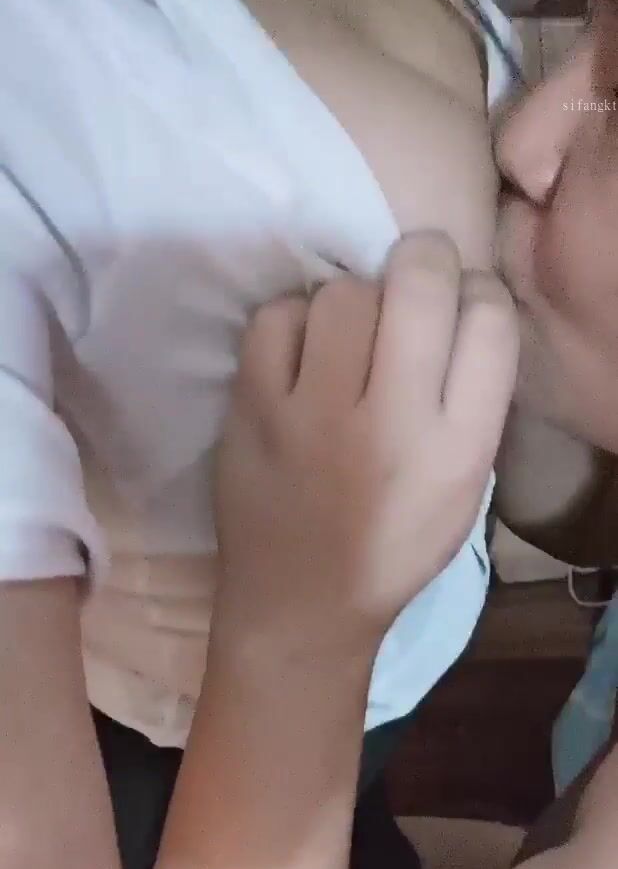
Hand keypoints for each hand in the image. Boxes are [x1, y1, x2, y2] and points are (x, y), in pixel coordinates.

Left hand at [214, 232, 518, 657]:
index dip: (478, 293)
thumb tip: (458, 307)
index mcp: (458, 449)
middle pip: (418, 283)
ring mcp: (312, 414)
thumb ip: (472, 402)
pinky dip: (292, 323)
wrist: (299, 606)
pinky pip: (276, 317)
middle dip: (421, 263)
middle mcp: (391, 424)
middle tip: (410, 286)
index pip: (489, 320)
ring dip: (353, 300)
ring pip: (343, 293)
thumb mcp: (461, 490)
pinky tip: (299, 356)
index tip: (459, 307)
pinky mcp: (250, 411)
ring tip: (348, 338)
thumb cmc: (390, 550)